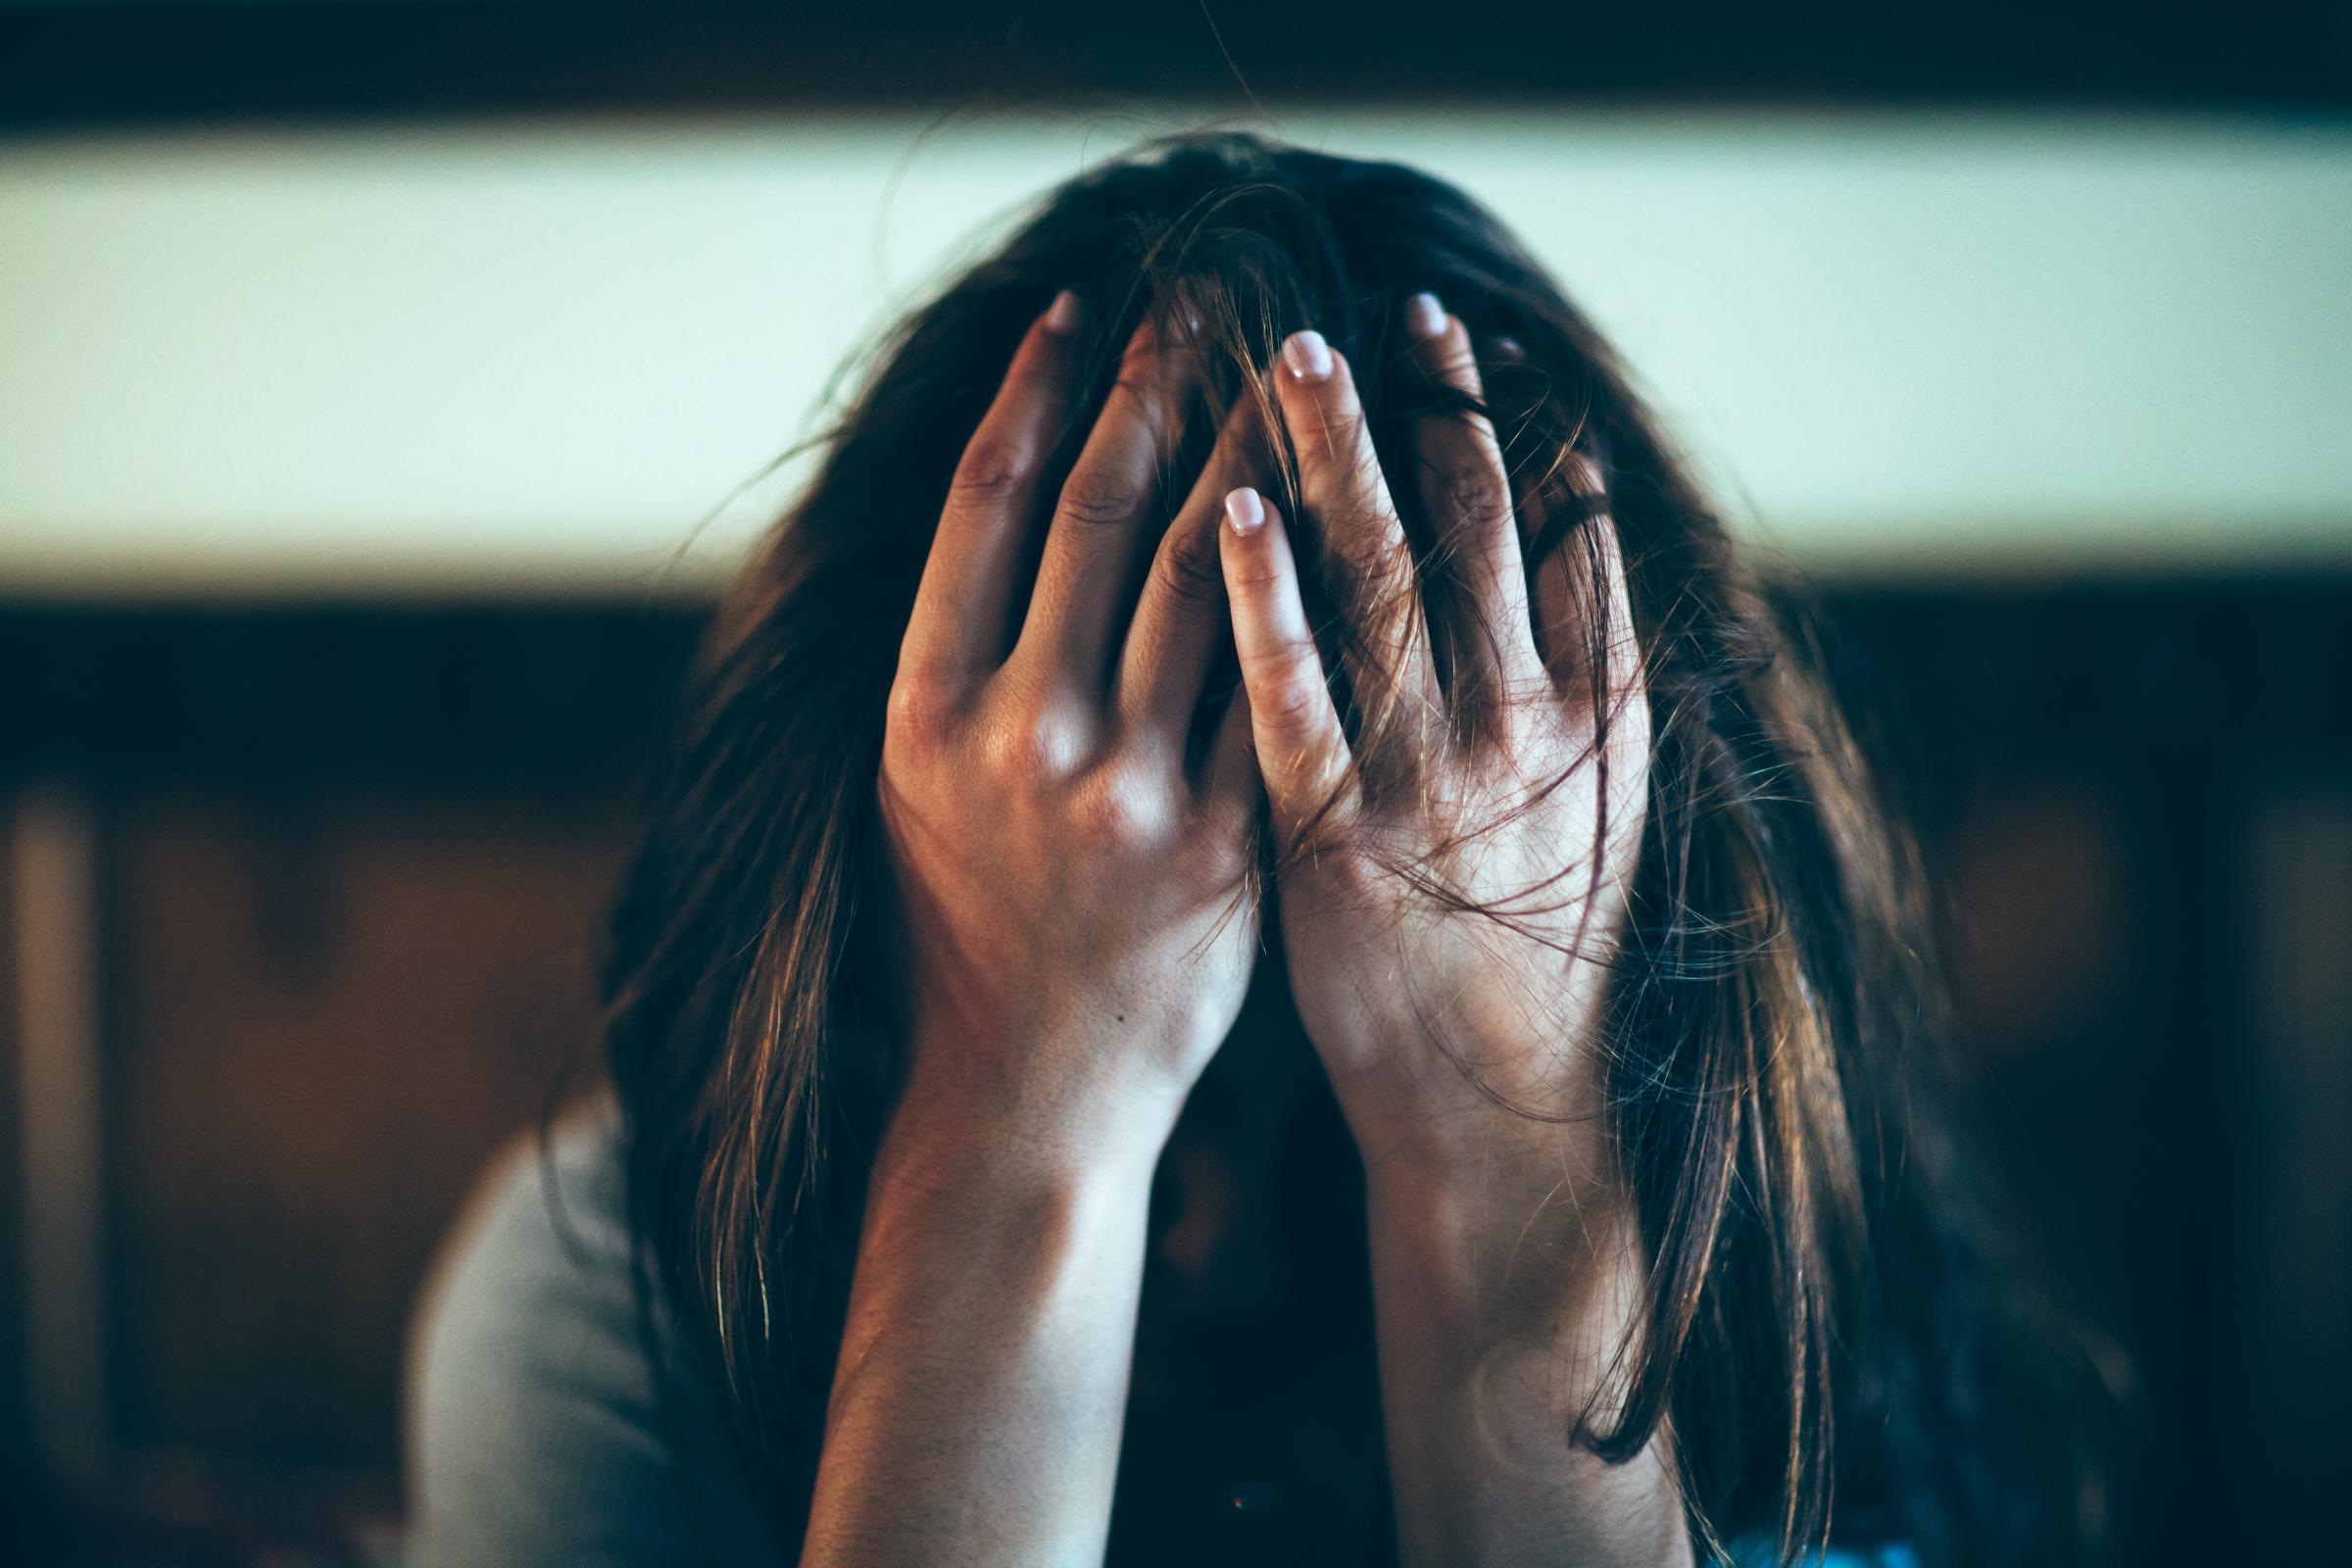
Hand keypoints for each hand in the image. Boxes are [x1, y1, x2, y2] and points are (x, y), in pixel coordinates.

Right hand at [878, 294, 1264, 1185]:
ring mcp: (1125, 793)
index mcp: (923, 711)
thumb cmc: (963, 930)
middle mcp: (1018, 737)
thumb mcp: (913, 791)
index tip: (1081, 306)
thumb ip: (955, 662)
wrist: (1027, 1092)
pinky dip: (1318, 594)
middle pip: (1103, 516)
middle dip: (1158, 388)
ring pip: (1208, 581)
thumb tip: (1000, 510)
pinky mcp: (1225, 847)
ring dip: (1256, 459)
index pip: (982, 507)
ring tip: (1293, 372)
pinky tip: (1352, 519)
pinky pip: (1283, 691)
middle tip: (1210, 296)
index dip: (1034, 393)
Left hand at [1217, 298, 1649, 1193]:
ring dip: (1336, 459)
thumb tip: (1574, 526)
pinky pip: (1294, 697)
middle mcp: (1524, 731)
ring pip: (1381, 584)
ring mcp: (1429, 784)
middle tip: (1363, 310)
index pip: (1557, 531)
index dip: (1503, 426)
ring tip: (1290, 356)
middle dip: (1414, 409)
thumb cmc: (1540, 952)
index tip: (1457, 339)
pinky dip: (1265, 597)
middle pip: (1464, 530)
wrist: (1499, 1109)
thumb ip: (1589, 671)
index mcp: (1597, 714)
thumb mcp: (1603, 807)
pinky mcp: (1337, 842)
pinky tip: (1227, 512)